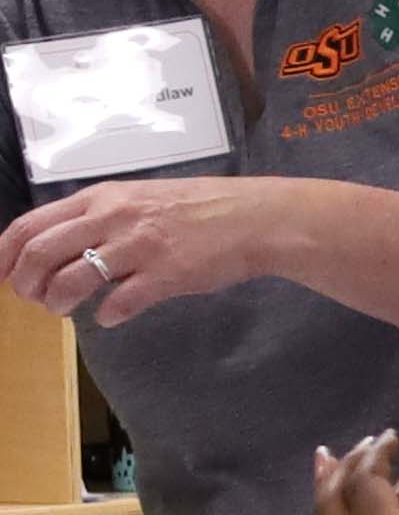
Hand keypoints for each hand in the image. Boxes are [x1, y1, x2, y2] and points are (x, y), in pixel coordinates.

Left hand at [2, 173, 296, 329]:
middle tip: (33, 298)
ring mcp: (140, 246)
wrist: (256, 218)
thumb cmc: (200, 209)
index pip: (31, 225)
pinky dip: (108, 315)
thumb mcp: (139, 199)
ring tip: (66, 309)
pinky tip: (113, 316)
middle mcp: (113, 218)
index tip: (1, 276)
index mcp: (101, 198)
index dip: (5, 255)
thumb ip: (100, 218)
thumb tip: (63, 247)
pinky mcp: (166, 275)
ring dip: (59, 301)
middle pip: (42, 253)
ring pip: (72, 279)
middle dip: (26, 283)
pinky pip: (119, 303)